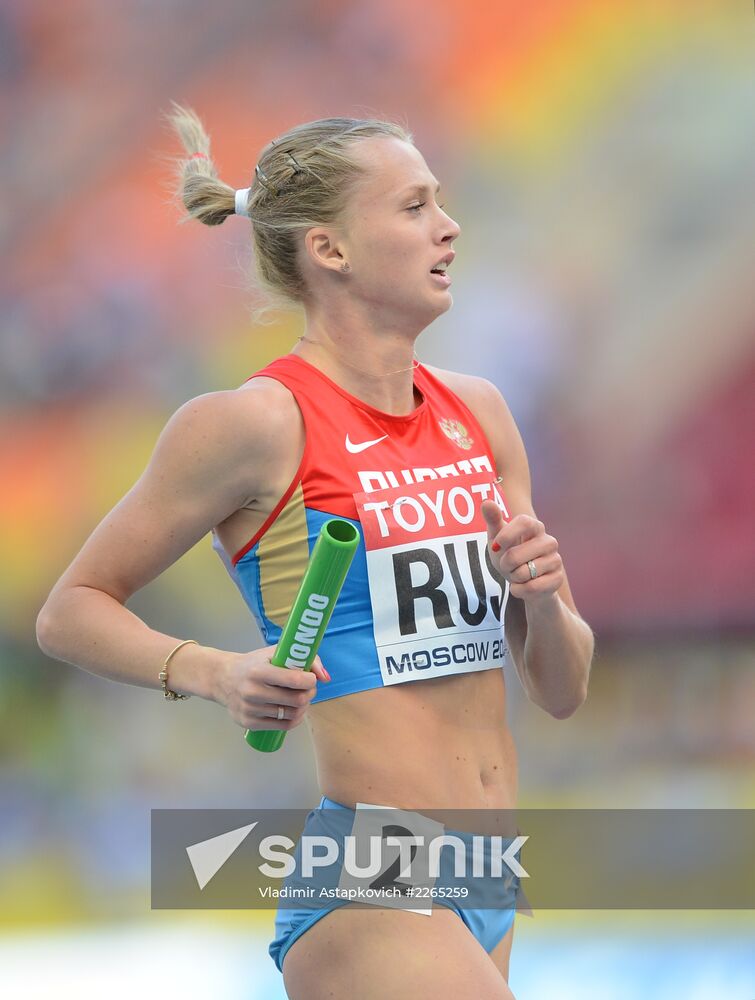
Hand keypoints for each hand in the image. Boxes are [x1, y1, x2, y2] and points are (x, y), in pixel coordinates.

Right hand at [213, 647, 329, 730]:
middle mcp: (252, 692)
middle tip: (308, 689)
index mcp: (258, 671)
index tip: (311, 678)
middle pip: (296, 700)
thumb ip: (302, 659)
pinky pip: (283, 726)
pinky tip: (293, 710)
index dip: (310, 680)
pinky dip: (294, 719)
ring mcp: (250, 709)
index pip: (294, 680)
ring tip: (300, 698)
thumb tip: (325, 677)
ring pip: (292, 714)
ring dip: (303, 707)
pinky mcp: (249, 723)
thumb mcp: (273, 653)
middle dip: (309, 694)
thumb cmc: (252, 664)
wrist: (221, 678)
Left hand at [481, 500, 563, 602]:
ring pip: (524, 573)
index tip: (496, 546)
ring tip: (518, 575)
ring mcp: (556, 560)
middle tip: (507, 565)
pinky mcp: (557, 579)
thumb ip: (493, 520)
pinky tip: (522, 586)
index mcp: (535, 527)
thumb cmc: (510, 556)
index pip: (524, 522)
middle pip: (516, 554)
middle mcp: (549, 541)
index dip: (507, 535)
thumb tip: (487, 502)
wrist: (525, 583)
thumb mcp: (498, 539)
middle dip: (504, 565)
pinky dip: (520, 590)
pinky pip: (532, 587)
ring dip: (513, 578)